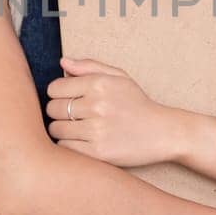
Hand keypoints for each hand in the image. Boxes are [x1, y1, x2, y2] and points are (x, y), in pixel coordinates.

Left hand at [45, 56, 179, 166]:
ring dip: (62, 130)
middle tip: (72, 116)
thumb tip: (62, 62)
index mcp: (99, 84)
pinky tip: (82, 142)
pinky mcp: (98, 152)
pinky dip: (69, 145)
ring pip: (56, 130)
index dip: (58, 94)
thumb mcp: (119, 77)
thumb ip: (89, 66)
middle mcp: (97, 105)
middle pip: (52, 109)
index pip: (55, 88)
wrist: (162, 132)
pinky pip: (65, 147)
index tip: (67, 99)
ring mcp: (97, 130)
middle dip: (57, 112)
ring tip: (77, 130)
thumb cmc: (137, 104)